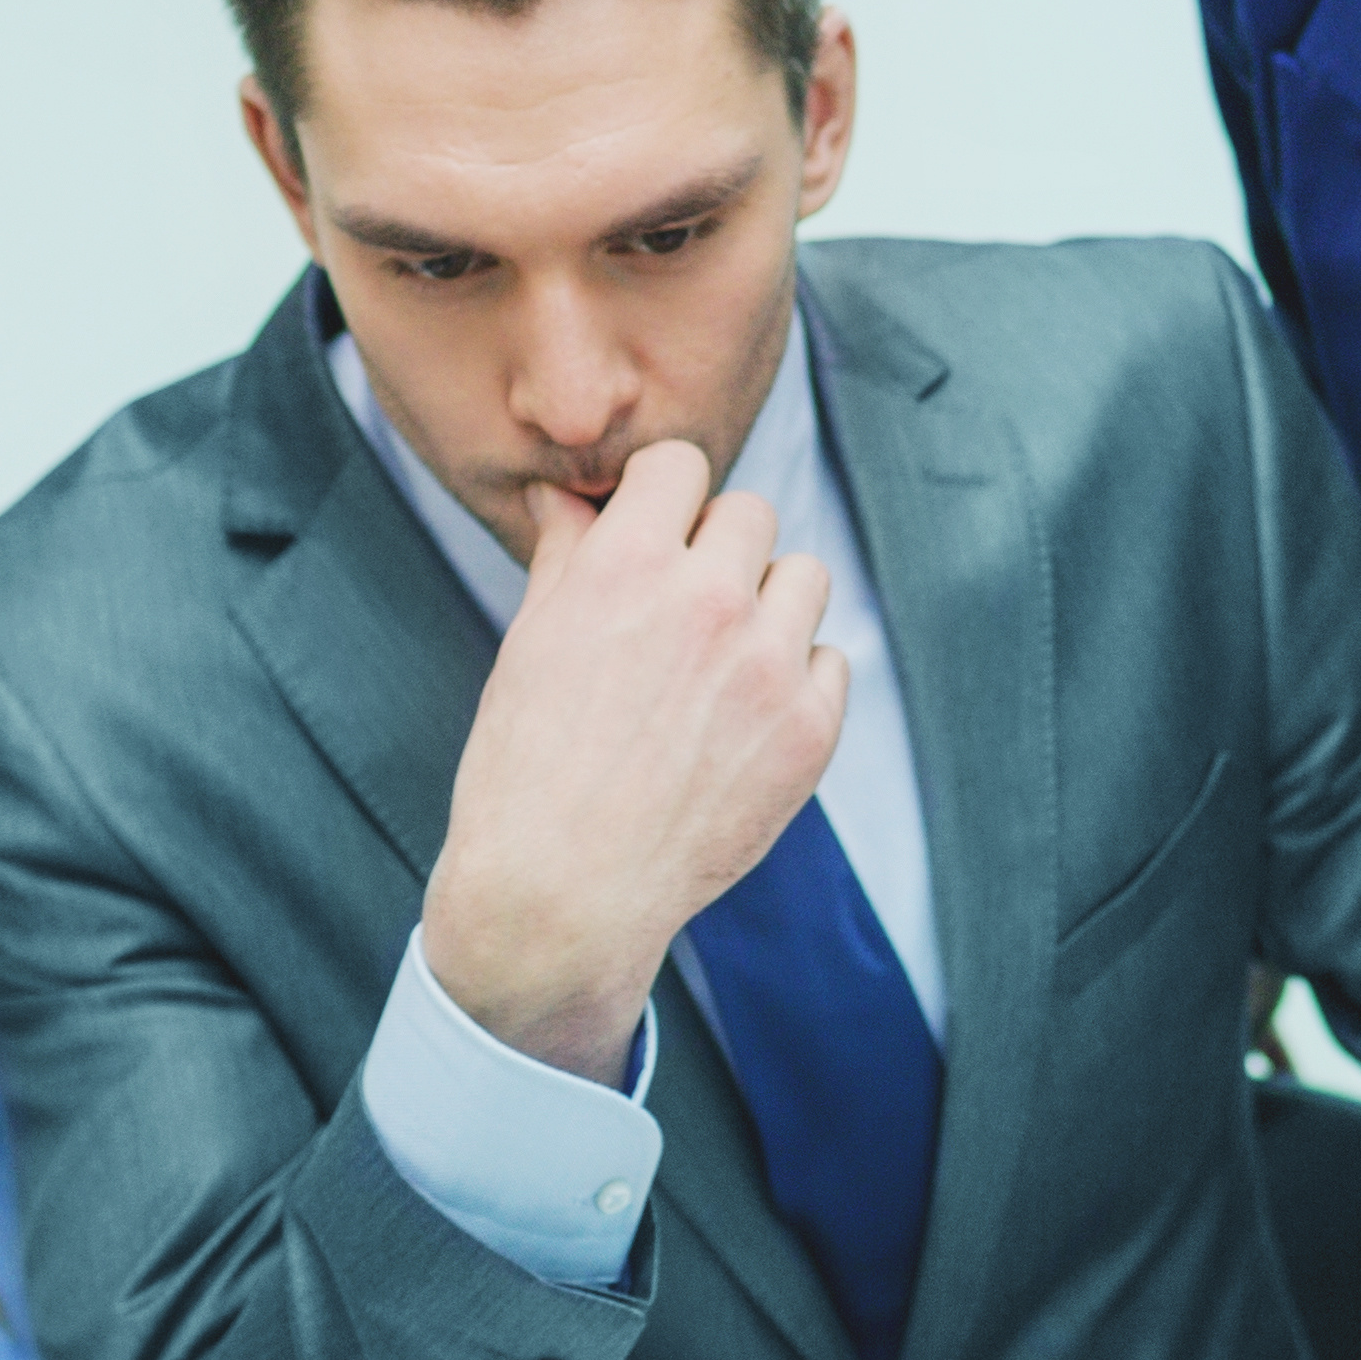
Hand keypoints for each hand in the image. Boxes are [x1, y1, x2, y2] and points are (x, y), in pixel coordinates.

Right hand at [418, 439, 848, 1078]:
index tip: (655, 528)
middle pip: (749, 514)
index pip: (680, 465)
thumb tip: (565, 496)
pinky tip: (746, 717)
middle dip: (716, 548)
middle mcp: (706, 600)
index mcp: (625, 566)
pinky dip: (799, 678)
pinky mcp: (809, 727)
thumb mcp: (532, 644)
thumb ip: (566, 556)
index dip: (664, 494)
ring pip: (803, 576)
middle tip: (684, 606)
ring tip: (723, 657)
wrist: (562, 894)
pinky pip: (832, 659)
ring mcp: (768, 664)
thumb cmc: (527, 769)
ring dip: (769, 602)